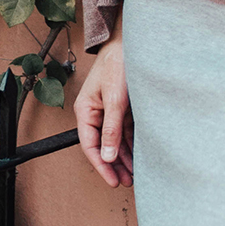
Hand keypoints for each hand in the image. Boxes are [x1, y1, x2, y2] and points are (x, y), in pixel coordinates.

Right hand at [74, 38, 133, 187]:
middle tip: (126, 183)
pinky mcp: (122, 108)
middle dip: (113, 166)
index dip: (101, 165)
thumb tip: (106, 156)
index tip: (112, 180)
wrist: (130, 42)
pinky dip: (130, 145)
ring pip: (115, 141)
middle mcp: (96, 113)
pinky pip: (124, 132)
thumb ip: (111, 128)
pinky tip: (138, 157)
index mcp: (86, 110)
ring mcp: (109, 111)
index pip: (90, 145)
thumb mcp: (115, 98)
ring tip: (133, 175)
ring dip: (123, 158)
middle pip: (102, 146)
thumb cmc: (118, 64)